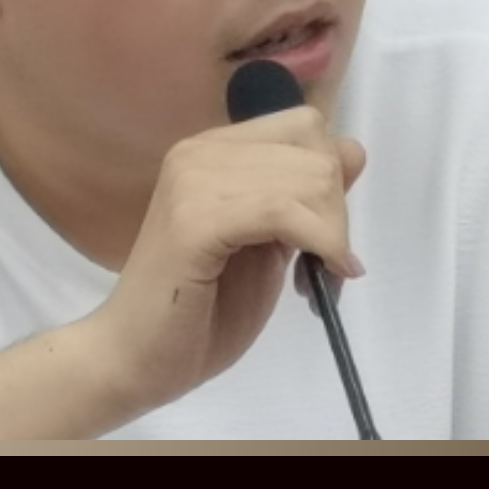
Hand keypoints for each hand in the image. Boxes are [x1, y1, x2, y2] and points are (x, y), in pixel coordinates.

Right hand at [86, 107, 366, 418]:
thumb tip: (353, 149)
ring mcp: (192, 182)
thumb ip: (306, 197)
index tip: (327, 234)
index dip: (331, 179)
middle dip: (337, 215)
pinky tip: (317, 282)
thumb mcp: (271, 244)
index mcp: (213, 150)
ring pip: (307, 181)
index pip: (305, 127)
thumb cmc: (199, 313)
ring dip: (331, 236)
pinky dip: (318, 244)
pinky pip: (283, 211)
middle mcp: (199, 152)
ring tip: (318, 279)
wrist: (134, 361)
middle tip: (325, 266)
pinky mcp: (192, 221)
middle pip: (315, 154)